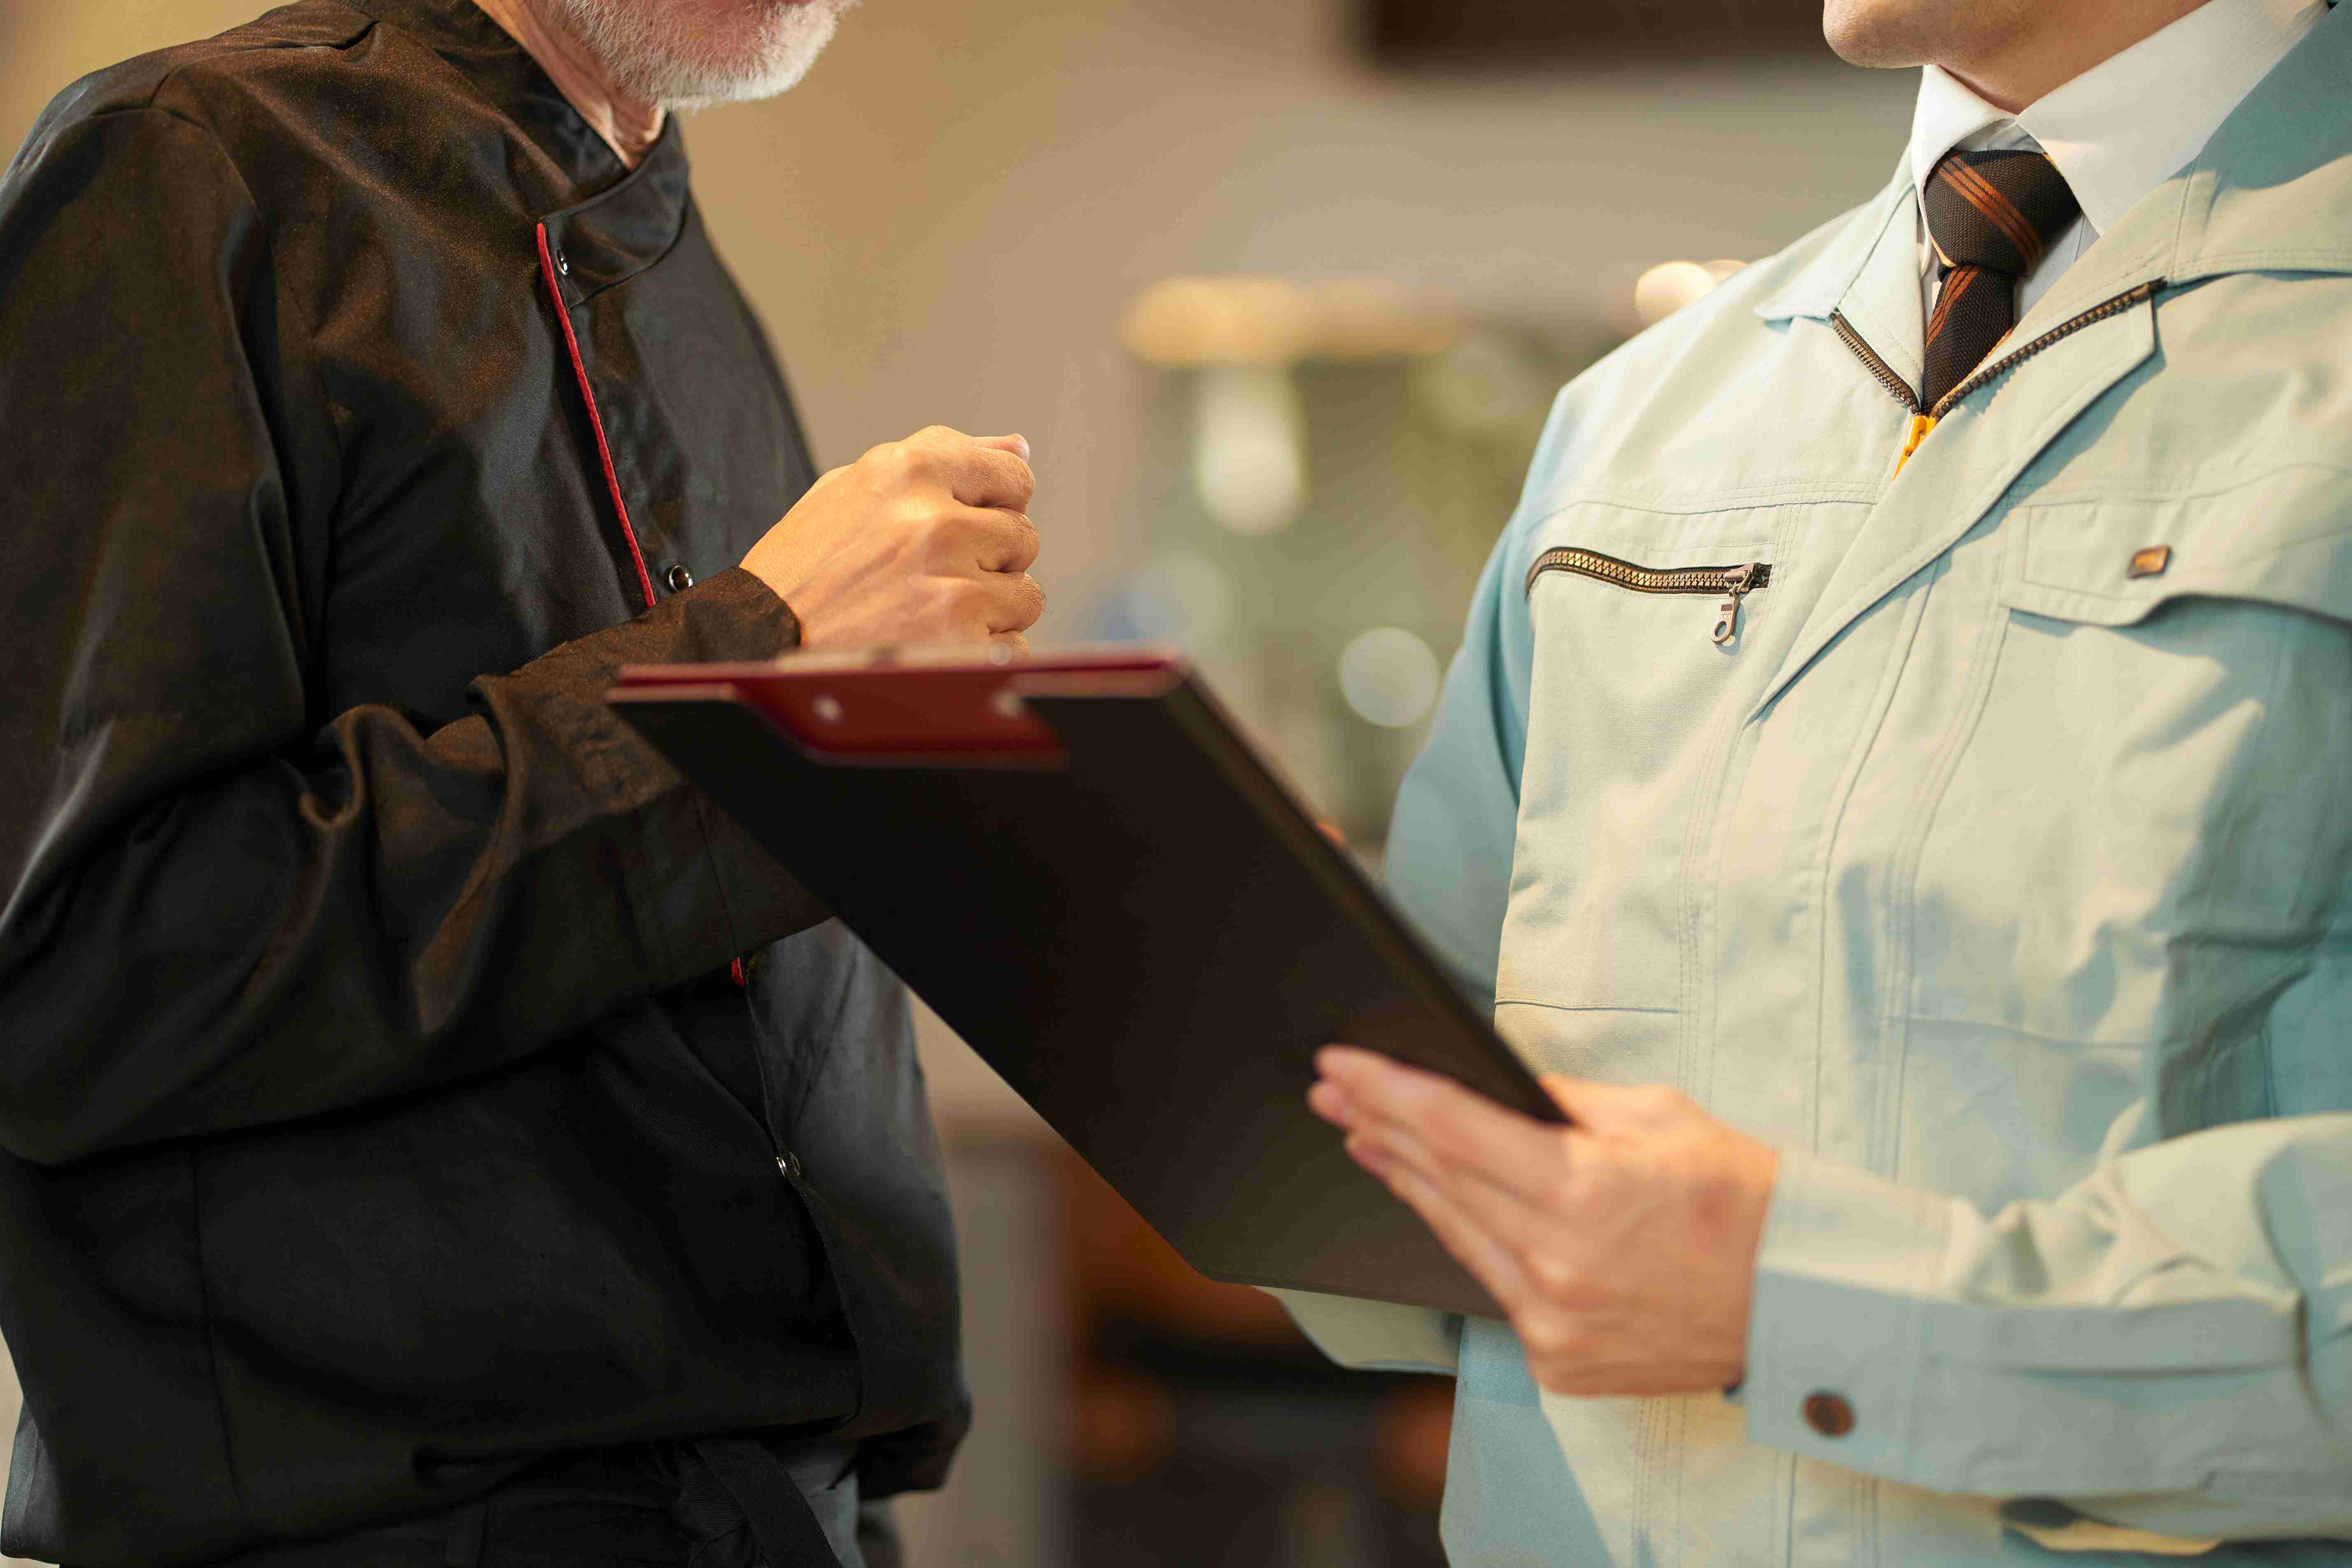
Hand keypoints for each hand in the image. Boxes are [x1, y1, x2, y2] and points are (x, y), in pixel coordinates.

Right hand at [742, 426, 1043, 649]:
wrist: (756, 637)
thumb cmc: (802, 566)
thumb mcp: (856, 486)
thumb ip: (944, 459)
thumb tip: (1019, 448)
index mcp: (909, 470)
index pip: (1011, 475)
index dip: (994, 505)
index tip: (968, 526)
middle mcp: (935, 521)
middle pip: (1023, 537)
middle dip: (988, 560)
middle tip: (930, 578)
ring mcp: (951, 583)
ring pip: (1025, 595)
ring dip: (989, 609)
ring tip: (926, 613)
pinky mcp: (958, 640)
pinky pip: (1011, 645)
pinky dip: (980, 651)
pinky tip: (929, 645)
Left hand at [1308, 1047, 1777, 1396]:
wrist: (1799, 1299)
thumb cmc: (1739, 1198)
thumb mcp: (1655, 1116)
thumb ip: (1563, 1100)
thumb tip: (1492, 1079)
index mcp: (1582, 1190)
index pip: (1450, 1128)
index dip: (1386, 1091)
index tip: (1340, 1066)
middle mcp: (1556, 1263)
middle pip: (1438, 1179)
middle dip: (1377, 1126)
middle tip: (1333, 1092)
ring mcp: (1552, 1321)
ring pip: (1454, 1233)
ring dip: (1403, 1180)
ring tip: (1364, 1137)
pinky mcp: (1558, 1360)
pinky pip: (1491, 1285)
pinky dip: (1463, 1238)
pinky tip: (1434, 1202)